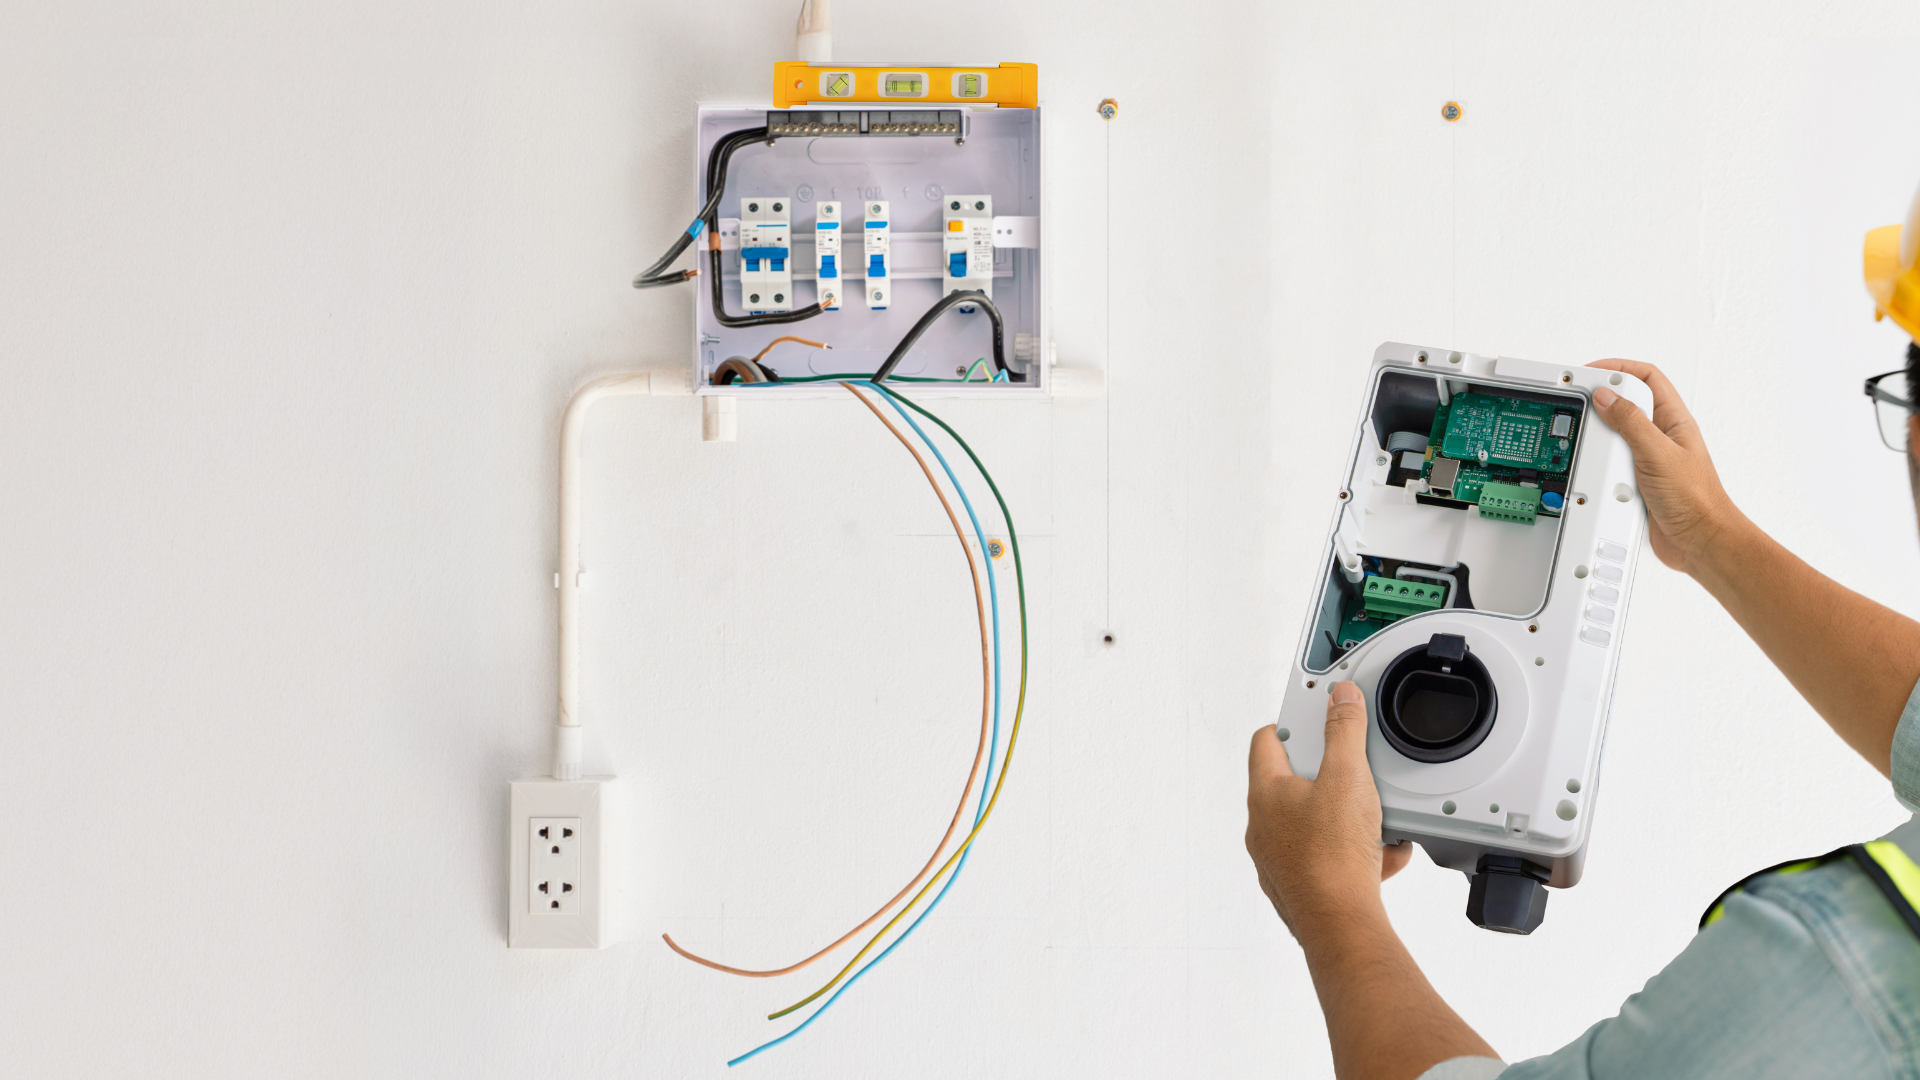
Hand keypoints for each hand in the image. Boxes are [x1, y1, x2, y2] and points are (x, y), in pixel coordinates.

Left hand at [1246, 682, 1410, 938]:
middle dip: (1333, 778)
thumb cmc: (1332, 855)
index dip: (1293, 724)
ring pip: (1316, 824)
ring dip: (1350, 819)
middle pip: (1296, 784)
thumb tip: (1340, 698)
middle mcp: (1264, 826)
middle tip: (1357, 776)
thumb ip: (1345, 731)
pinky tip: (1384, 855)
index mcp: (1266, 793)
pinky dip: (1357, 853)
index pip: (1268, 740)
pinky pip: (1330, 858)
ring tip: (1378, 822)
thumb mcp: (1348, 778)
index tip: (1317, 720)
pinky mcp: (1299, 886)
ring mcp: (1279, 858)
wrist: (1339, 924)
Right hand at [1587, 359, 1743, 573]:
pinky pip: (1610, 466)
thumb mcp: (1658, 453)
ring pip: (1614, 437)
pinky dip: (1598, 468)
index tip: (1592, 372)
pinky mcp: (1635, 482)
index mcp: (1674, 421)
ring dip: (1600, 440)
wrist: (1699, 542)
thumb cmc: (1696, 500)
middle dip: (1602, 402)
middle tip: (1581, 402)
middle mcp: (1660, 438)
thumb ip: (1631, 422)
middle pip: (1625, 405)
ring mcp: (1647, 460)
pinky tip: (1597, 472)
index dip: (1619, 368)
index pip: (1646, 378)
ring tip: (1591, 439)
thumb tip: (1607, 396)